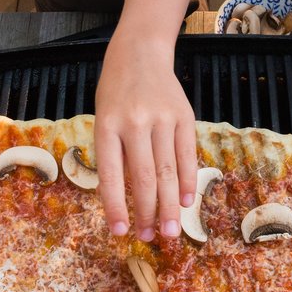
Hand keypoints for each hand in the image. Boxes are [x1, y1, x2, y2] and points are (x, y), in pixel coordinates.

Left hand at [93, 37, 197, 241]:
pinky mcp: (184, 117)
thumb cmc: (116, 93)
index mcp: (107, 126)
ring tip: (170, 231)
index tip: (120, 233)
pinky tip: (186, 202)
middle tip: (151, 238)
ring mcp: (162, 119)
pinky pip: (188, 156)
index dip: (116, 207)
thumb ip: (115, 155)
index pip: (110, 175)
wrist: (140, 53)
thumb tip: (130, 200)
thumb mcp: (103, 119)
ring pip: (168, 172)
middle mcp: (135, 123)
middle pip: (144, 178)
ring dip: (170, 206)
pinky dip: (188, 182)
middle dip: (148, 213)